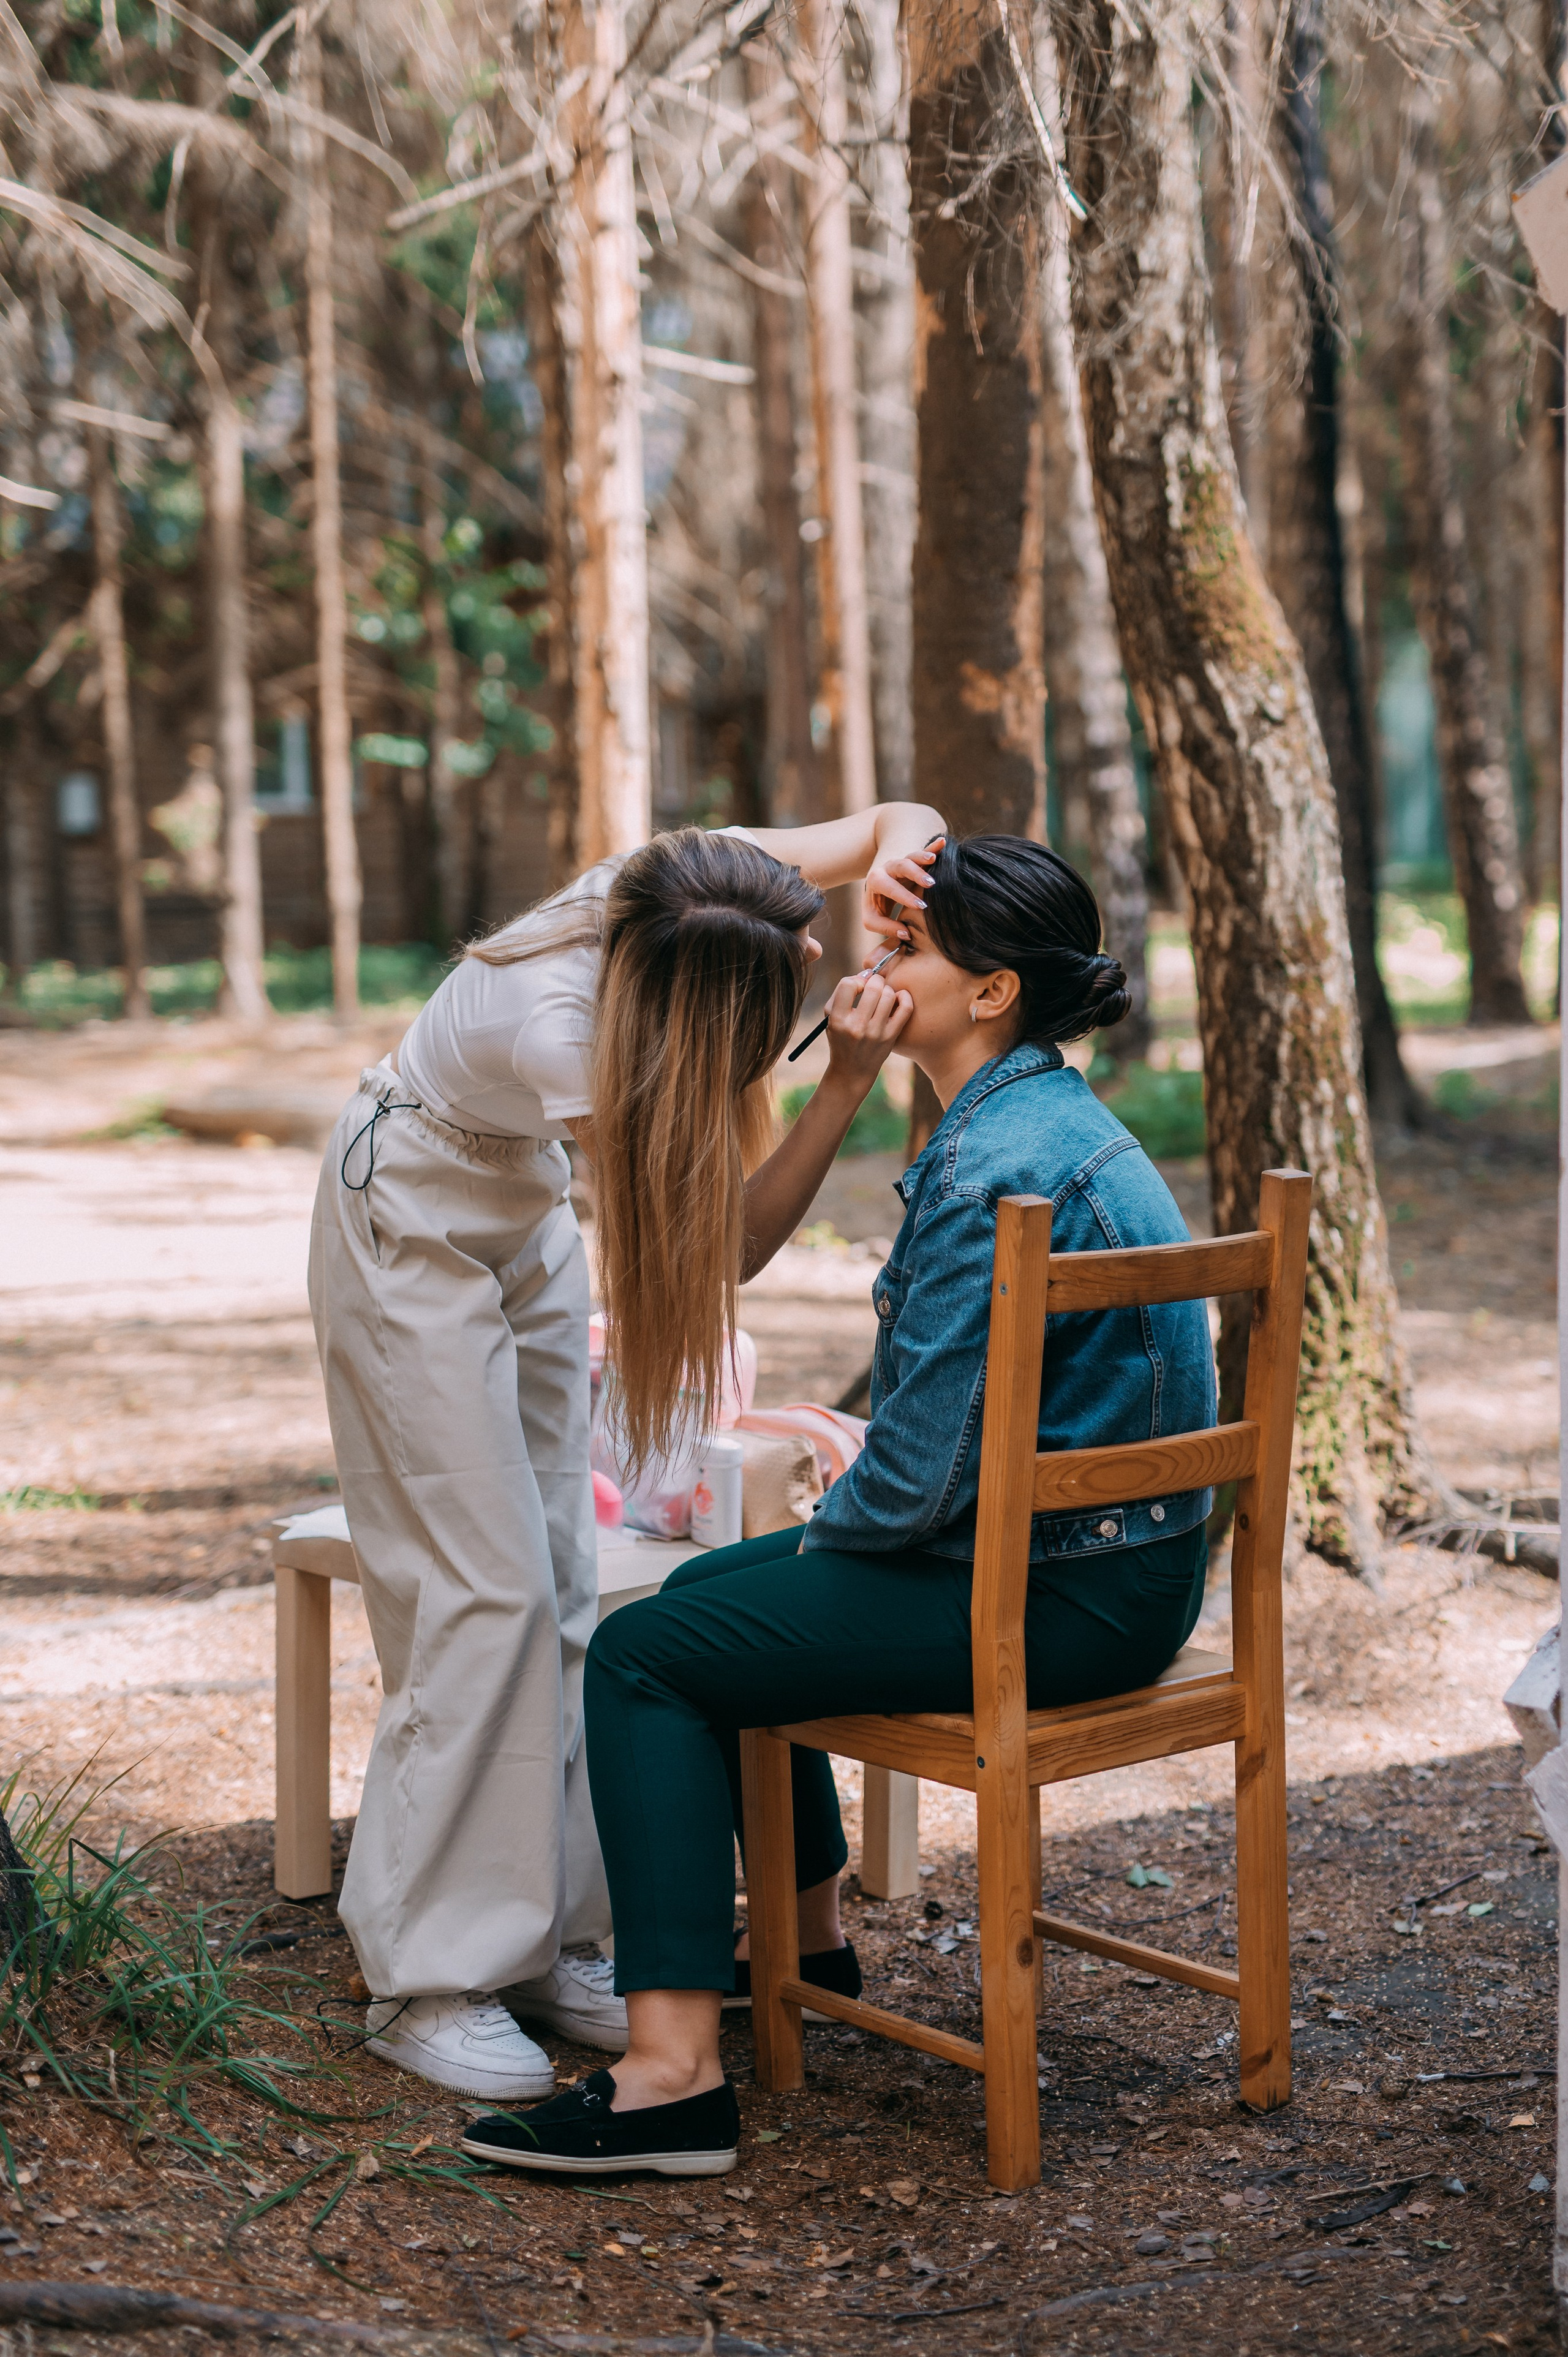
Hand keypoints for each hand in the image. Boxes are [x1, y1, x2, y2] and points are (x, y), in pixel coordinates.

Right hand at [821, 965, 912, 1097]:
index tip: (857, 987)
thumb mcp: (831, 1018)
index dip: (855, 980)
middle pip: (873, 987)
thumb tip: (866, 974)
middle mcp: (857, 1026)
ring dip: (887, 990)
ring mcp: (876, 1032)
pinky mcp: (891, 1037)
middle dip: (874, 980)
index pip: (848, 984)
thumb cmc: (841, 1038)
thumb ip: (842, 993)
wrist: (852, 1071)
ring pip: (889, 995)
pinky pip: (905, 1008)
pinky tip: (899, 997)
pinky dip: (905, 997)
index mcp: (839, 1020)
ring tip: (882, 996)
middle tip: (873, 985)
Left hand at [864, 834, 943, 944]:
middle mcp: (889, 868)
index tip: (921, 907)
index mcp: (876, 881)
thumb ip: (885, 927)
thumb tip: (905, 934)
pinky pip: (925, 851)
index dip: (904, 897)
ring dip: (923, 857)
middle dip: (915, 874)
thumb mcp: (872, 918)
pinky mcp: (915, 860)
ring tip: (934, 860)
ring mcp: (903, 862)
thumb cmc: (876, 905)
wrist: (878, 887)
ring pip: (913, 857)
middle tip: (930, 884)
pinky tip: (942, 842)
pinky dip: (934, 847)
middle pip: (901, 867)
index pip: (889, 888)